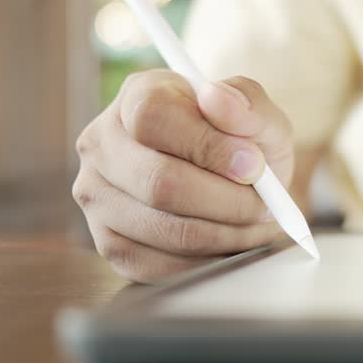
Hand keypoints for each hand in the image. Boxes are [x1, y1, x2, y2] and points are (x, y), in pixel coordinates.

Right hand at [73, 71, 294, 282]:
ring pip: (165, 228)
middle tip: (264, 205)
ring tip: (253, 224)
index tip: (254, 166)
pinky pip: (160, 265)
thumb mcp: (259, 116)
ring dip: (225, 233)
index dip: (208, 145)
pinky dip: (208, 259)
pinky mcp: (109, 244)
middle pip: (158, 182)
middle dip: (226, 201)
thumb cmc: (243, 145)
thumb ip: (246, 101)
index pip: (153, 117)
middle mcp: (103, 144)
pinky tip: (229, 242)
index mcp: (137, 97)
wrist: (237, 185)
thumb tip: (217, 99)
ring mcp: (98, 196)